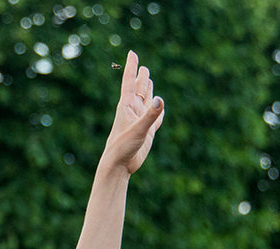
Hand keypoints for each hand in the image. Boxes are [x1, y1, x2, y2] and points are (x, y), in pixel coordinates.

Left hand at [98, 50, 164, 176]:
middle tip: (143, 67)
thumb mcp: (139, 129)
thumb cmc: (123, 146)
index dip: (132, 66)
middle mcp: (133, 111)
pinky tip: (159, 106)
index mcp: (127, 105)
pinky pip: (154, 118)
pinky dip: (158, 111)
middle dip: (141, 77)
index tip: (132, 53)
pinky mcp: (146, 131)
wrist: (119, 165)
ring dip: (148, 90)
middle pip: (139, 89)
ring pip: (146, 101)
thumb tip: (160, 99)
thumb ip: (150, 115)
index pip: (130, 81)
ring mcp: (139, 120)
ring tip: (148, 80)